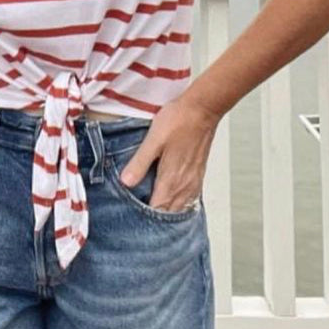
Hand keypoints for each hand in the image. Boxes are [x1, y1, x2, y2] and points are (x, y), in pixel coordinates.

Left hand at [117, 93, 221, 211]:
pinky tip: (172, 200)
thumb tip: (125, 183)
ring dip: (168, 212)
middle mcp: (184, 184)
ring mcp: (193, 180)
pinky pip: (189, 198)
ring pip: (180, 207)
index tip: (132, 218)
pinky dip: (179, 203)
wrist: (203, 109)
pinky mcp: (198, 174)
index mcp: (171, 179)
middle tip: (139, 219)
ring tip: (153, 213)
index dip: (145, 217)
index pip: (158, 209)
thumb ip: (139, 163)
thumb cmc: (178, 121)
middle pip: (169, 212)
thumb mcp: (153, 140)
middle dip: (155, 218)